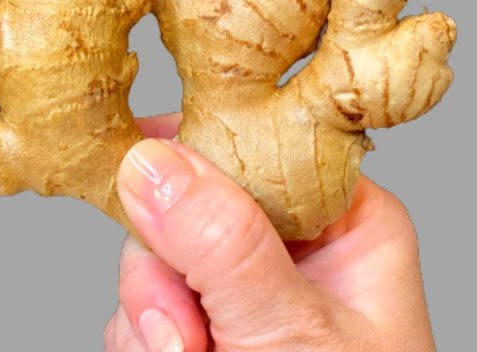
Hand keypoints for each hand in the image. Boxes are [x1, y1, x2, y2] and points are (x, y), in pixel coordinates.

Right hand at [105, 114, 434, 351]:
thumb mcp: (288, 334)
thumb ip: (220, 245)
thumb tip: (148, 161)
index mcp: (341, 222)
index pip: (250, 144)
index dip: (188, 158)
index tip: (139, 181)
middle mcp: (287, 248)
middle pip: (179, 206)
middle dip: (165, 278)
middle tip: (187, 336)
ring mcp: (238, 291)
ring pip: (146, 262)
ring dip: (152, 322)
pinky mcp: (198, 329)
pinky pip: (135, 309)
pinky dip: (142, 344)